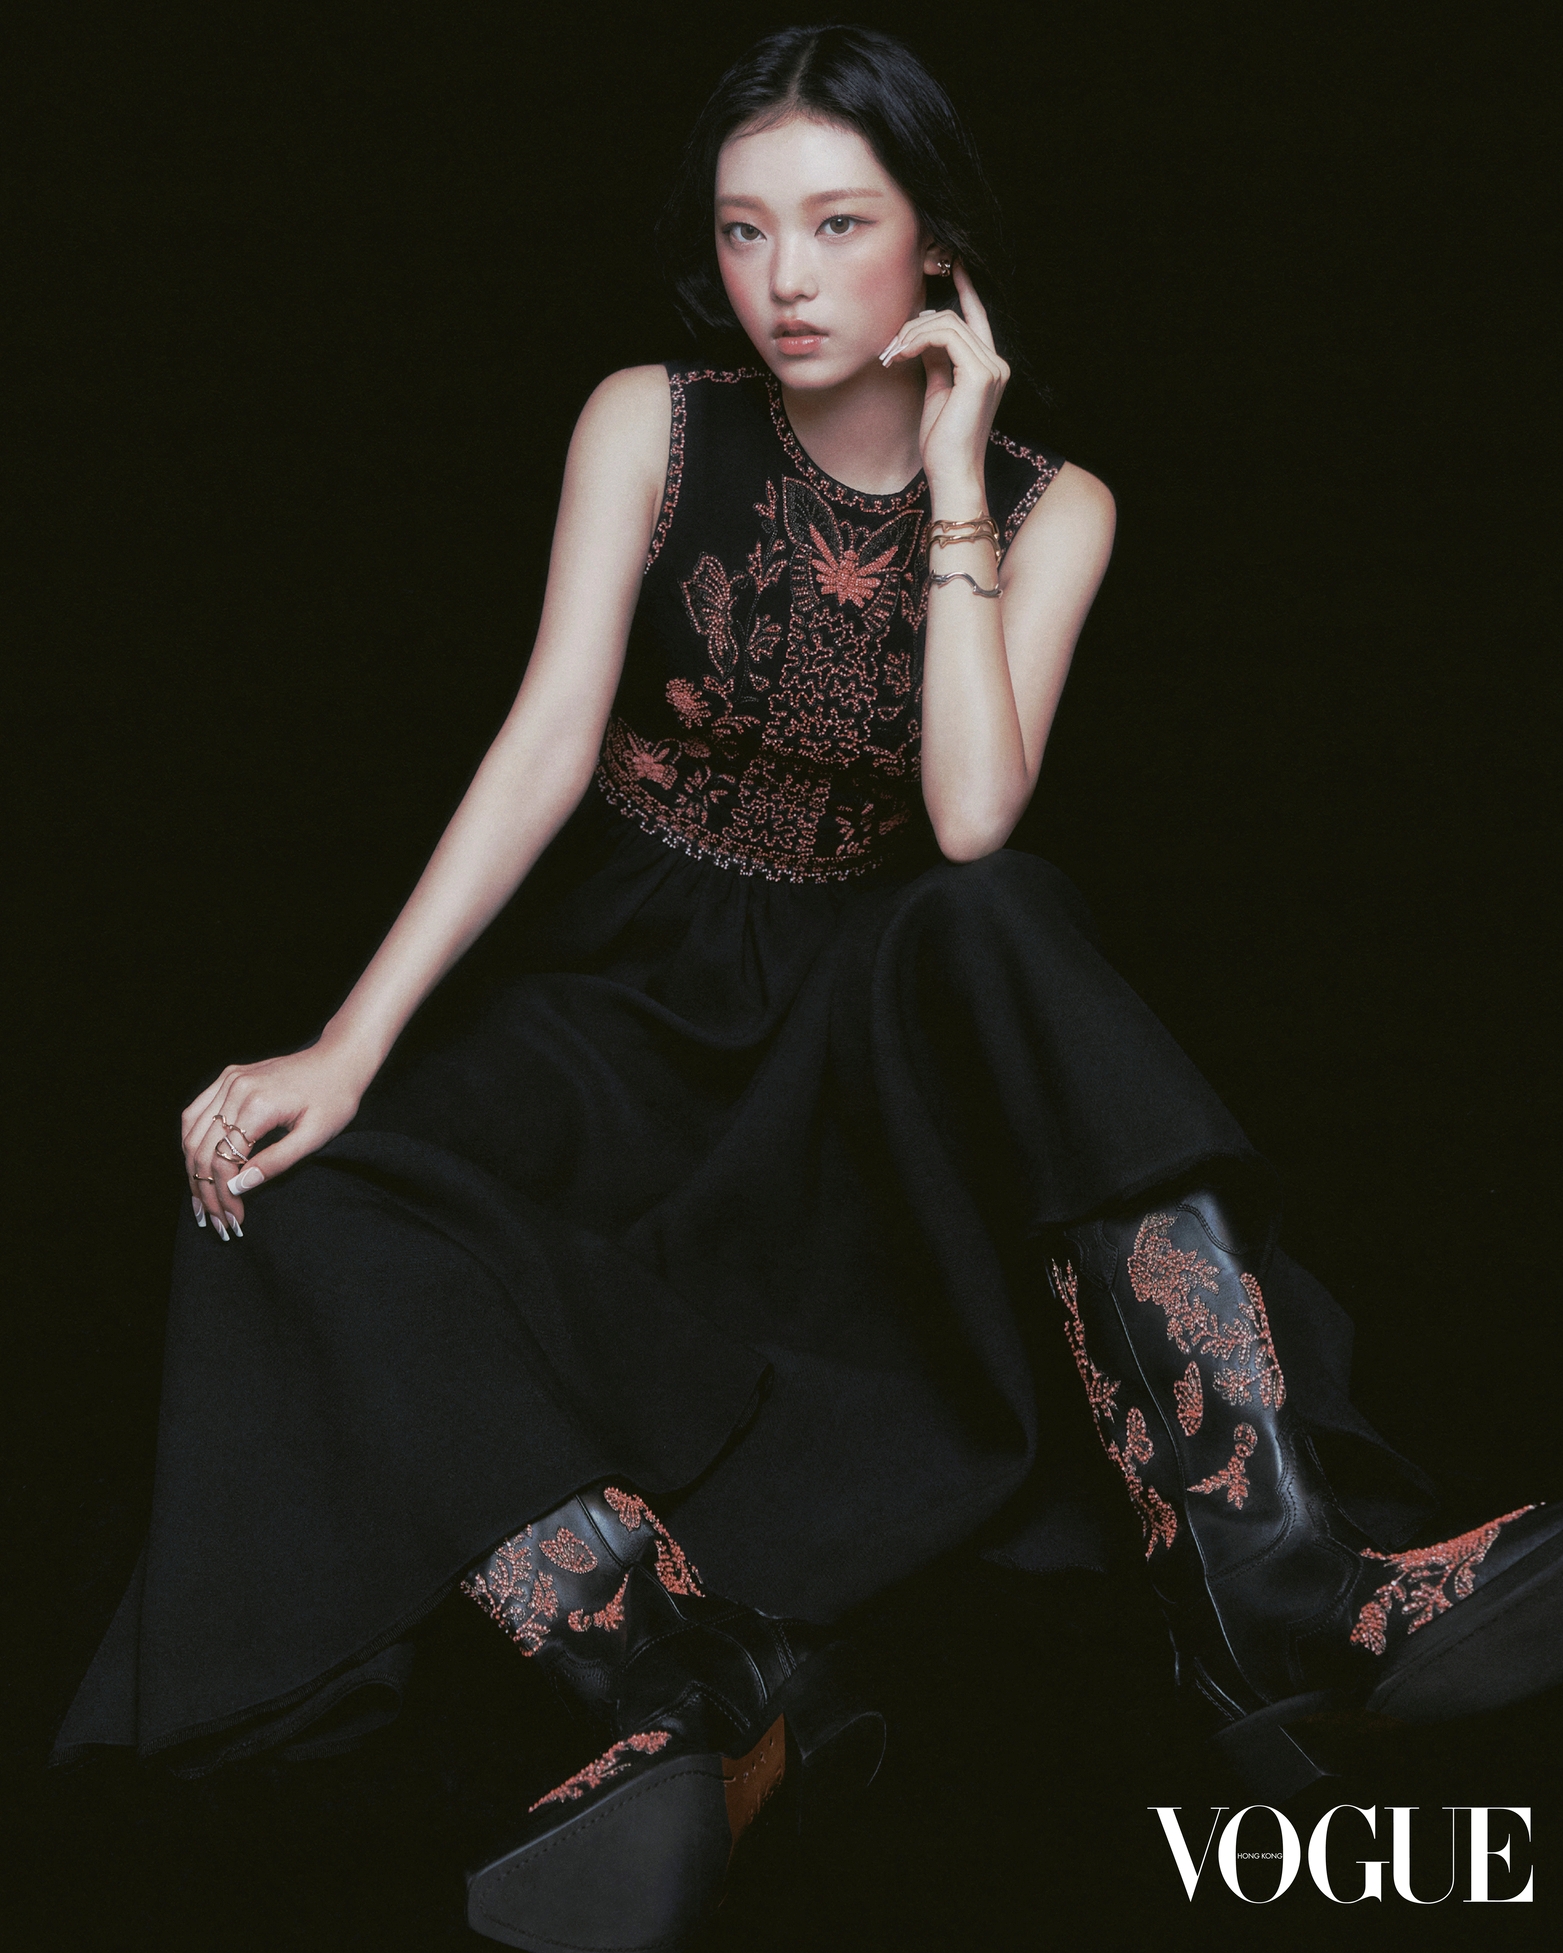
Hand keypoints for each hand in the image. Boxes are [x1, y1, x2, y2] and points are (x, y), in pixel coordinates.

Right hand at [180, 1038, 373, 1238]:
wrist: (339, 1059)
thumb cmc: (335, 1097)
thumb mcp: (315, 1136)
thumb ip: (276, 1162)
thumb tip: (239, 1187)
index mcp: (258, 1105)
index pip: (224, 1160)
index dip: (224, 1195)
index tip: (234, 1219)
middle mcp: (236, 1089)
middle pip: (202, 1150)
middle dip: (205, 1191)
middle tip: (214, 1221)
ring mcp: (229, 1081)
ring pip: (192, 1133)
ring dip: (192, 1171)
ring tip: (201, 1202)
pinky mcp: (228, 1078)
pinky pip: (196, 1113)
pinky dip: (191, 1142)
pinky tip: (196, 1165)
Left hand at [879, 262, 1009, 505]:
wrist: (952, 474)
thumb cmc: (942, 443)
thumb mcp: (937, 392)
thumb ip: (936, 361)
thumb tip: (924, 334)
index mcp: (988, 368)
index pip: (977, 318)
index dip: (965, 290)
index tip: (951, 265)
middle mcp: (996, 364)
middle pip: (954, 318)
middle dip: (915, 326)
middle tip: (889, 348)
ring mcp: (992, 368)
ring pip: (948, 323)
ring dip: (912, 333)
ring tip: (892, 354)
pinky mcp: (980, 374)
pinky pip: (947, 336)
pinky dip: (919, 339)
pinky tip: (901, 353)